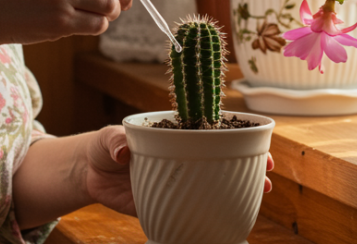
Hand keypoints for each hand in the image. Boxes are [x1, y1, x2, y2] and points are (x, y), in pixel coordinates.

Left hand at [83, 127, 274, 218]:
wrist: (90, 174)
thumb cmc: (105, 146)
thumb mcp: (109, 138)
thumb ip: (115, 141)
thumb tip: (122, 151)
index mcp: (175, 137)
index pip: (212, 134)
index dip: (237, 137)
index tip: (258, 143)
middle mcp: (183, 159)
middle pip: (222, 161)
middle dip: (249, 167)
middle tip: (267, 178)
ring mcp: (178, 183)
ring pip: (214, 186)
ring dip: (238, 191)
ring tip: (260, 197)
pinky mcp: (169, 205)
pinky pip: (194, 211)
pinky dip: (212, 216)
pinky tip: (227, 222)